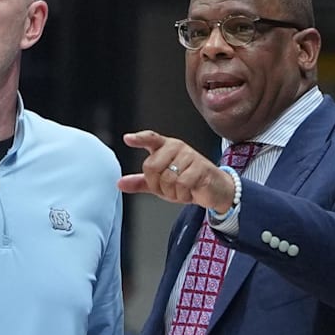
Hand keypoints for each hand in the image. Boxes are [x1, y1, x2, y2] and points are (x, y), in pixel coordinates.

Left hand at [118, 130, 235, 213]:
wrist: (214, 190)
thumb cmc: (187, 182)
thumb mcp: (160, 183)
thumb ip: (141, 182)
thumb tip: (120, 183)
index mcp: (165, 147)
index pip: (151, 139)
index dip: (139, 139)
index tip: (128, 139)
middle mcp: (177, 148)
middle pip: (151, 166)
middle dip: (156, 185)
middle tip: (168, 188)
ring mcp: (189, 156)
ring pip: (167, 178)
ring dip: (171, 192)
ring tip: (181, 190)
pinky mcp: (201, 167)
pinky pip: (181, 185)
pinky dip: (182, 195)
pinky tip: (189, 192)